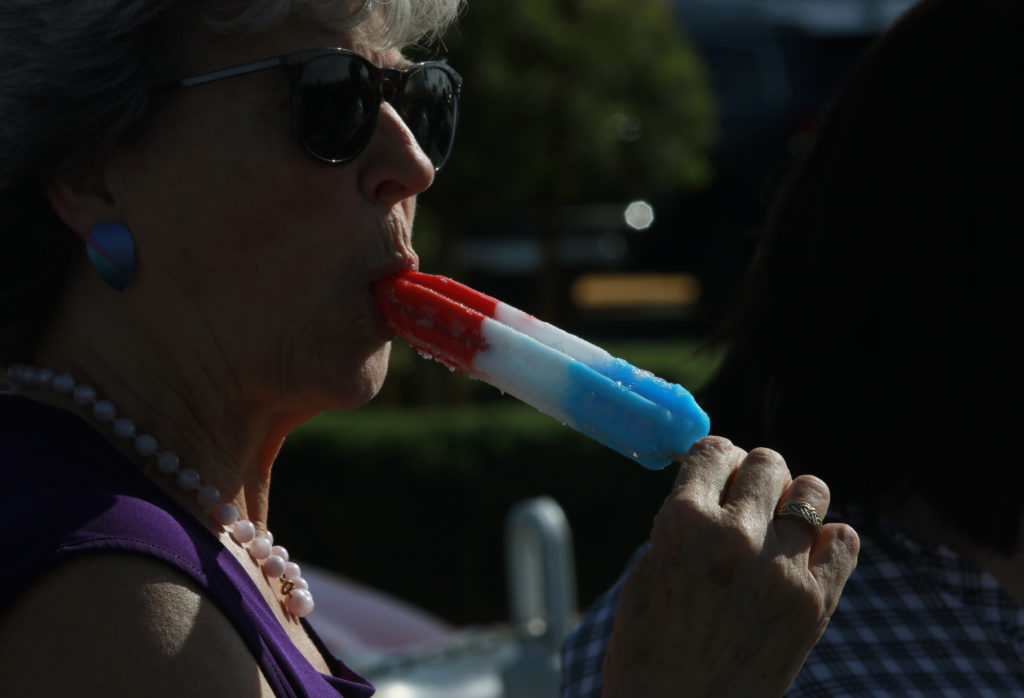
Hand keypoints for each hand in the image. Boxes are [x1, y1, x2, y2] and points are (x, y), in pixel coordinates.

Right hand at [601, 436, 858, 697]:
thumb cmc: (649, 642)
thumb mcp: (650, 565)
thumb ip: (684, 519)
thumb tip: (718, 482)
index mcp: (683, 521)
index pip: (715, 449)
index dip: (717, 459)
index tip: (718, 474)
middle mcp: (734, 536)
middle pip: (768, 462)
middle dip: (756, 476)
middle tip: (747, 504)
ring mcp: (780, 570)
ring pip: (812, 490)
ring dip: (795, 500)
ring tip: (779, 526)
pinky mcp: (814, 605)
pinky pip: (844, 540)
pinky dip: (828, 540)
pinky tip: (804, 555)